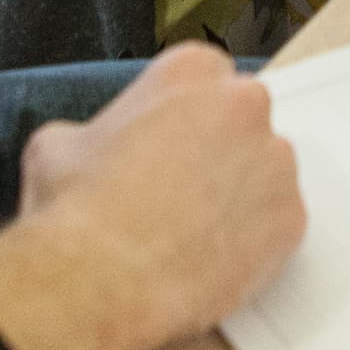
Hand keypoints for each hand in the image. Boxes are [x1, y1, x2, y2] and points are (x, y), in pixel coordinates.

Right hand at [0, 46, 308, 349]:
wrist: (95, 279)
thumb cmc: (75, 209)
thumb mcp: (58, 142)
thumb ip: (95, 131)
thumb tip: (92, 148)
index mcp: (191, 70)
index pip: (206, 82)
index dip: (185, 121)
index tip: (170, 148)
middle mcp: (244, 104)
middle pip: (243, 122)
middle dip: (218, 153)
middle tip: (182, 193)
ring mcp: (275, 162)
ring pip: (265, 175)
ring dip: (238, 197)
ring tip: (191, 234)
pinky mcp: (291, 220)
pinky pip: (278, 227)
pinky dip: (252, 244)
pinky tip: (209, 261)